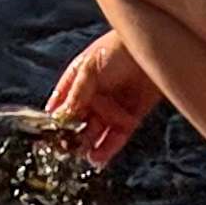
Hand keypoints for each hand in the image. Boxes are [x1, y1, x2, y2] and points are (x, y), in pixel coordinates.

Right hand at [44, 24, 163, 167]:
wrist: (157, 46)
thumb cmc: (119, 48)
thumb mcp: (90, 68)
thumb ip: (77, 93)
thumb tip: (60, 115)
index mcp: (79, 80)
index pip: (61, 104)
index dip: (55, 121)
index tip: (49, 137)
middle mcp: (94, 96)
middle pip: (78, 122)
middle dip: (72, 137)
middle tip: (68, 151)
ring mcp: (112, 108)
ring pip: (97, 133)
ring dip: (89, 146)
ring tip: (84, 155)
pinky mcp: (131, 117)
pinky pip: (117, 137)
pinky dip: (108, 149)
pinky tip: (99, 158)